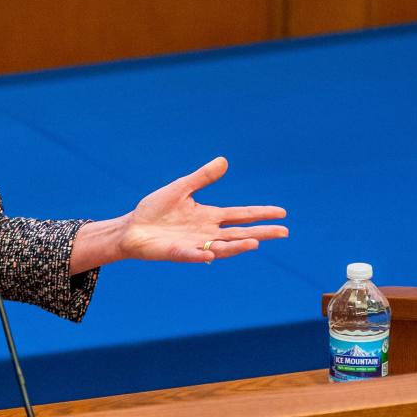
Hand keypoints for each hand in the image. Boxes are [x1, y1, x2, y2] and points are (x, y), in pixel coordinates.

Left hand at [119, 156, 287, 262]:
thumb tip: (224, 161)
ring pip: (222, 247)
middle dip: (262, 233)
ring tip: (255, 242)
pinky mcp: (177, 252)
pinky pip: (192, 255)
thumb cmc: (155, 210)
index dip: (260, 213)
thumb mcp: (180, 189)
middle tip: (284, 232)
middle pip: (239, 233)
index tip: (282, 212)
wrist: (132, 228)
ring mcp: (194, 244)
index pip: (241, 215)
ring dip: (237, 246)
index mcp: (209, 216)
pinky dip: (201, 255)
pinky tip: (211, 254)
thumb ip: (202, 177)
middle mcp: (206, 232)